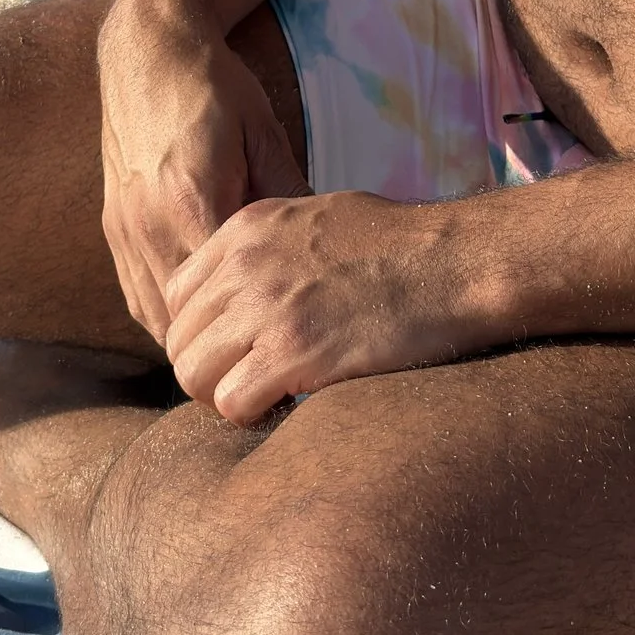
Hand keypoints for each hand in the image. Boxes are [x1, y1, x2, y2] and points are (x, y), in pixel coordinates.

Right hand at [95, 1, 305, 345]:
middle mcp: (148, 223)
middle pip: (187, 322)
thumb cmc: (217, 89)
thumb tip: (319, 259)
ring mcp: (123, 229)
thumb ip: (287, 197)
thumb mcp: (266, 135)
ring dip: (195, 345)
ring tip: (239, 368)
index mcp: (192, 199)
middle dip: (226, 355)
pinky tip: (202, 331)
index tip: (293, 364)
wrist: (146, 52)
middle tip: (271, 383)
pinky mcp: (111, 230)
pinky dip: (168, 322)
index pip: (225, 299)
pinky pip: (137, 300)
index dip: (259, 336)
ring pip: (157, 320)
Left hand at [161, 190, 499, 424]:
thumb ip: (271, 249)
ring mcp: (266, 307)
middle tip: (249, 383)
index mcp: (247, 228)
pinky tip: (285, 406)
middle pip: (180, 339)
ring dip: (224, 395)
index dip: (203, 332)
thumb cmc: (403, 245)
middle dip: (210, 370)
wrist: (456, 261)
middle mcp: (245, 264)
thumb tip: (250, 288)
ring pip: (194, 375)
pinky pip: (230, 402)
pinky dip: (250, 415)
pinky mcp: (293, 352)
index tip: (235, 349)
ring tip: (265, 397)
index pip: (178, 294)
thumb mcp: (319, 219)